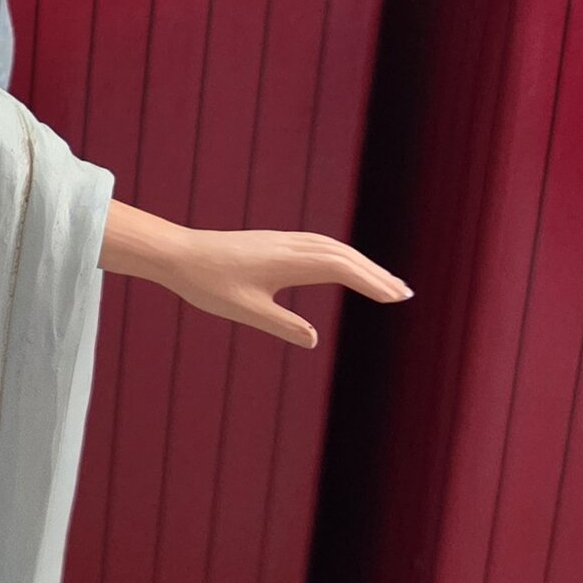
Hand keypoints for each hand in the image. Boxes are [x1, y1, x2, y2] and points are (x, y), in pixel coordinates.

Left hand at [99, 201, 408, 348]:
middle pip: (345, 256)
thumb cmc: (207, 284)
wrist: (178, 253)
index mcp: (288, 262)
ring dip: (362, 264)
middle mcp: (292, 246)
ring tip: (384, 282)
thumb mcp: (245, 310)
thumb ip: (281, 325)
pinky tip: (346, 268)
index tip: (396, 298)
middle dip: (376, 274)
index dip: (372, 282)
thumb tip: (313, 340)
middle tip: (404, 294)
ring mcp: (284, 241)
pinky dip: (341, 256)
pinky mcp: (275, 242)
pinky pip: (319, 246)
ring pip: (333, 249)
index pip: (342, 269)